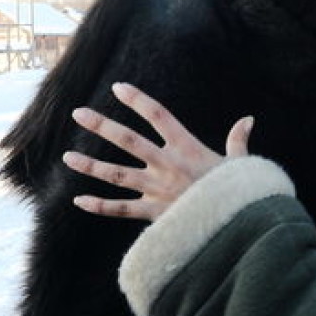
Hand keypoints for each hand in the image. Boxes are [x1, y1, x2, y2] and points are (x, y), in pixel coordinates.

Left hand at [63, 82, 253, 221]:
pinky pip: (120, 209)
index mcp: (187, 148)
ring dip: (90, 165)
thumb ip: (238, 141)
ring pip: (116, 174)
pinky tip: (79, 200)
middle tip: (78, 113)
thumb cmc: (240, 194)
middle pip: (128, 140)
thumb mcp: (241, 165)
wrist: (235, 227)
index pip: (158, 116)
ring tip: (67, 157)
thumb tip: (248, 120)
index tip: (118, 88)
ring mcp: (156, 190)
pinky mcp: (152, 213)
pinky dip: (99, 206)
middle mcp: (167, 165)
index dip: (138, 100)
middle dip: (101, 125)